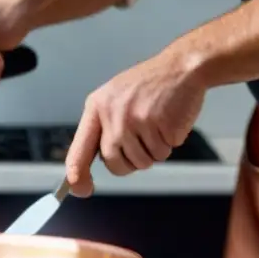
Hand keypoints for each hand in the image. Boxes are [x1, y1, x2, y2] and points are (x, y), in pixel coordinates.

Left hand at [65, 49, 205, 195]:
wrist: (181, 68)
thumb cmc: (148, 86)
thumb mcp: (114, 98)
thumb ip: (103, 127)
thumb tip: (92, 163)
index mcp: (96, 108)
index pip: (80, 149)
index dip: (77, 174)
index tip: (80, 189)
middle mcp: (112, 115)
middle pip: (115, 163)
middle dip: (130, 163)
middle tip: (143, 142)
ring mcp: (136, 119)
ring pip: (142, 162)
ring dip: (153, 152)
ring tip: (157, 125)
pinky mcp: (159, 124)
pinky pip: (162, 153)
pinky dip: (169, 144)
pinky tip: (169, 122)